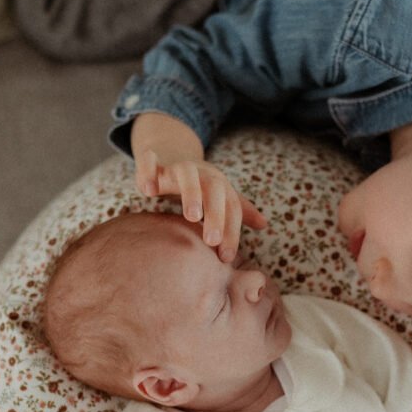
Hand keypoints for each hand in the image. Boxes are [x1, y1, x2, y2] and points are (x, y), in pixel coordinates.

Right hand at [135, 149, 266, 261]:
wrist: (171, 155)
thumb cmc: (200, 185)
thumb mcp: (219, 197)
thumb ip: (239, 211)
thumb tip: (264, 224)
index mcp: (219, 185)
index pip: (231, 208)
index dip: (231, 232)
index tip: (226, 257)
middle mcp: (201, 174)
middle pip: (214, 190)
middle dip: (215, 215)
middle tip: (212, 241)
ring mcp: (176, 166)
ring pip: (187, 174)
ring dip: (192, 193)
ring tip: (192, 217)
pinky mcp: (152, 161)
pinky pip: (149, 161)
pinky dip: (149, 171)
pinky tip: (147, 191)